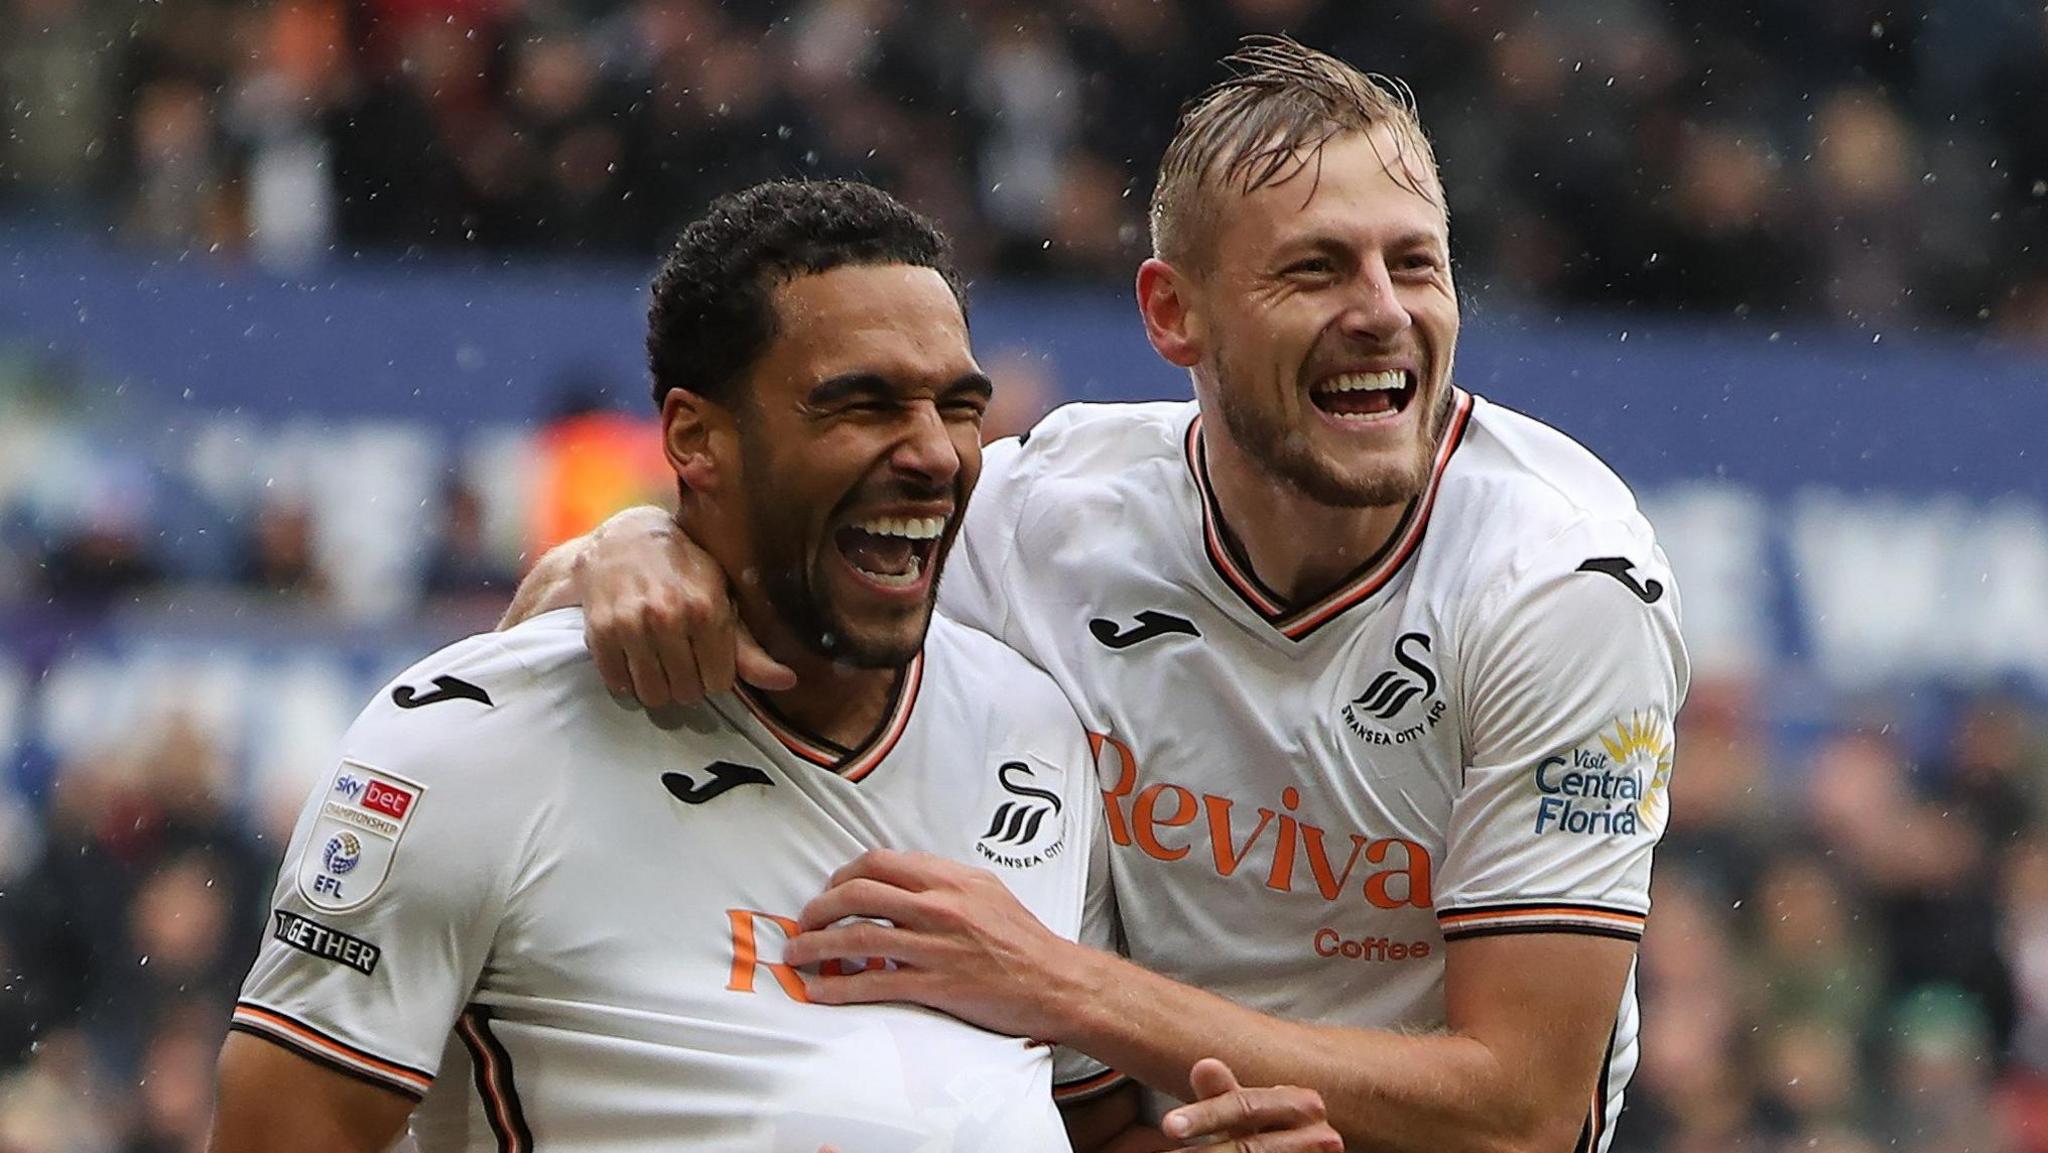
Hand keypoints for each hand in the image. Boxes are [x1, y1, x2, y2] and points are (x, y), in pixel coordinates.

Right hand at [576, 507, 795, 704]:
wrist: (624, 539)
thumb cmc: (684, 570)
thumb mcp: (722, 598)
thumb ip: (750, 647)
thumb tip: (789, 682)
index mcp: (707, 608)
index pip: (719, 682)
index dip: (716, 676)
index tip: (709, 659)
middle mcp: (668, 616)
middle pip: (686, 692)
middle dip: (688, 684)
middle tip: (683, 659)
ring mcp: (631, 623)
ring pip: (652, 694)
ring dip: (658, 686)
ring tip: (659, 662)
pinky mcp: (600, 630)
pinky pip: (618, 683)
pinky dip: (626, 680)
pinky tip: (634, 658)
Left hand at [781, 849, 1081, 1040]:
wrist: (1056, 982)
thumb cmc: (1023, 938)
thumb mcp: (986, 890)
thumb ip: (943, 880)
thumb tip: (902, 878)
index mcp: (948, 879)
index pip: (879, 863)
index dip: (843, 875)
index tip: (830, 890)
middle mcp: (938, 907)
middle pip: (858, 893)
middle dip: (819, 907)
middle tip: (804, 922)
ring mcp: (935, 947)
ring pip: (858, 938)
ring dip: (817, 946)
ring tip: (796, 956)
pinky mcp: (935, 986)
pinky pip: (875, 984)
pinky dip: (839, 987)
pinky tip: (818, 991)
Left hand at [1161, 1059, 1341, 1152]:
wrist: (1306, 1150)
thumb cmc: (1274, 1132)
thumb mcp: (1249, 1112)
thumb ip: (1225, 1093)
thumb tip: (1203, 1066)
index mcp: (1302, 1103)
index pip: (1246, 1107)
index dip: (1206, 1115)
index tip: (1168, 1125)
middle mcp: (1319, 1136)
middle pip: (1251, 1147)